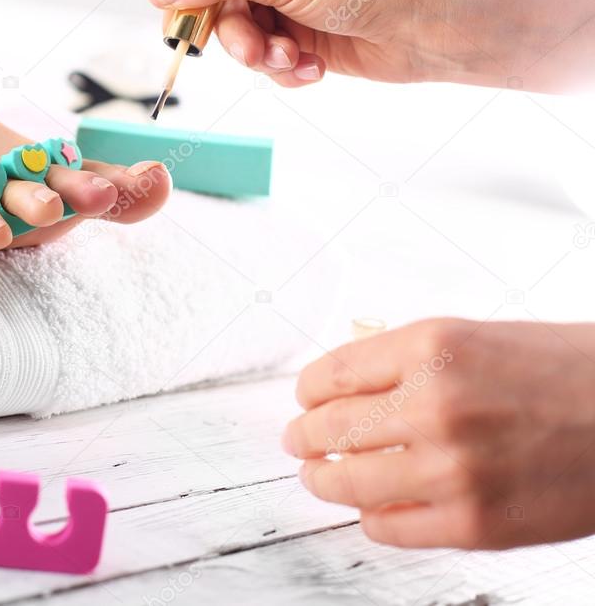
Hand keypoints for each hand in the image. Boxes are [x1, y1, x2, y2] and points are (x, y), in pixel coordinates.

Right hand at [146, 0, 452, 86]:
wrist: (424, 25)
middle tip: (252, 50)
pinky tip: (312, 64)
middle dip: (234, 32)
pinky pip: (264, 57)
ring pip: (237, 35)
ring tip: (292, 58)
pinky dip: (284, 67)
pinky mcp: (297, 33)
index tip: (182, 19)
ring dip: (261, 55)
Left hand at [283, 318, 594, 548]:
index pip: (330, 375)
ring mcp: (453, 469)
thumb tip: (346, 383)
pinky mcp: (475, 524)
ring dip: (323, 478)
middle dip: (304, 436)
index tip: (306, 400)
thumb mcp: (476, 337)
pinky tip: (374, 508)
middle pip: (328, 428)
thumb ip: (407, 359)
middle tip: (299, 440)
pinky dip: (371, 517)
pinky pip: (389, 527)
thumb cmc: (566, 372)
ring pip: (346, 481)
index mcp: (431, 347)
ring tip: (319, 475)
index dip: (308, 392)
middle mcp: (434, 405)